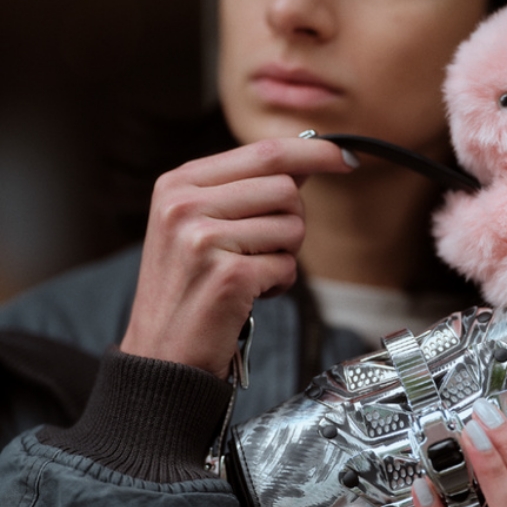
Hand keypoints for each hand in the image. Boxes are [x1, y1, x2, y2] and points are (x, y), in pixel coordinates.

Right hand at [120, 137, 355, 377]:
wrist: (161, 354)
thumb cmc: (188, 288)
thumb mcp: (200, 224)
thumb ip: (247, 189)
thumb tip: (307, 161)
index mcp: (178, 183)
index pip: (264, 152)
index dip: (313, 152)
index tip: (345, 157)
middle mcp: (185, 204)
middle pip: (286, 188)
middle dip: (291, 222)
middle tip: (263, 250)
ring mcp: (203, 239)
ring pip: (293, 226)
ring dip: (284, 255)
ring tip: (248, 274)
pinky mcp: (228, 275)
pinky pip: (288, 265)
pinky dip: (279, 283)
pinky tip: (249, 295)